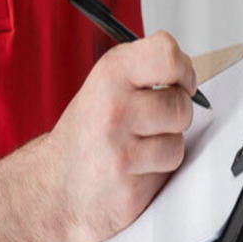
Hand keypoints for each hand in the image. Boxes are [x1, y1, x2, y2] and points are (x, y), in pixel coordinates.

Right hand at [46, 30, 196, 241]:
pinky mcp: (130, 186)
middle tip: (152, 122)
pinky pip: (168, 170)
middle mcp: (114, 109)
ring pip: (178, 141)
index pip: (167, 55)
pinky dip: (159, 170)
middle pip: (181, 105)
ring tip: (140, 148)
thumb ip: (146, 71)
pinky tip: (136, 168)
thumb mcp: (107, 85)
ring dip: (167, 146)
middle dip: (176, 115)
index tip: (178, 83)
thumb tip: (188, 71)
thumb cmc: (88, 135)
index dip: (182, 70)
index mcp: (110, 76)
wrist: (55, 186)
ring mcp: (121, 150)